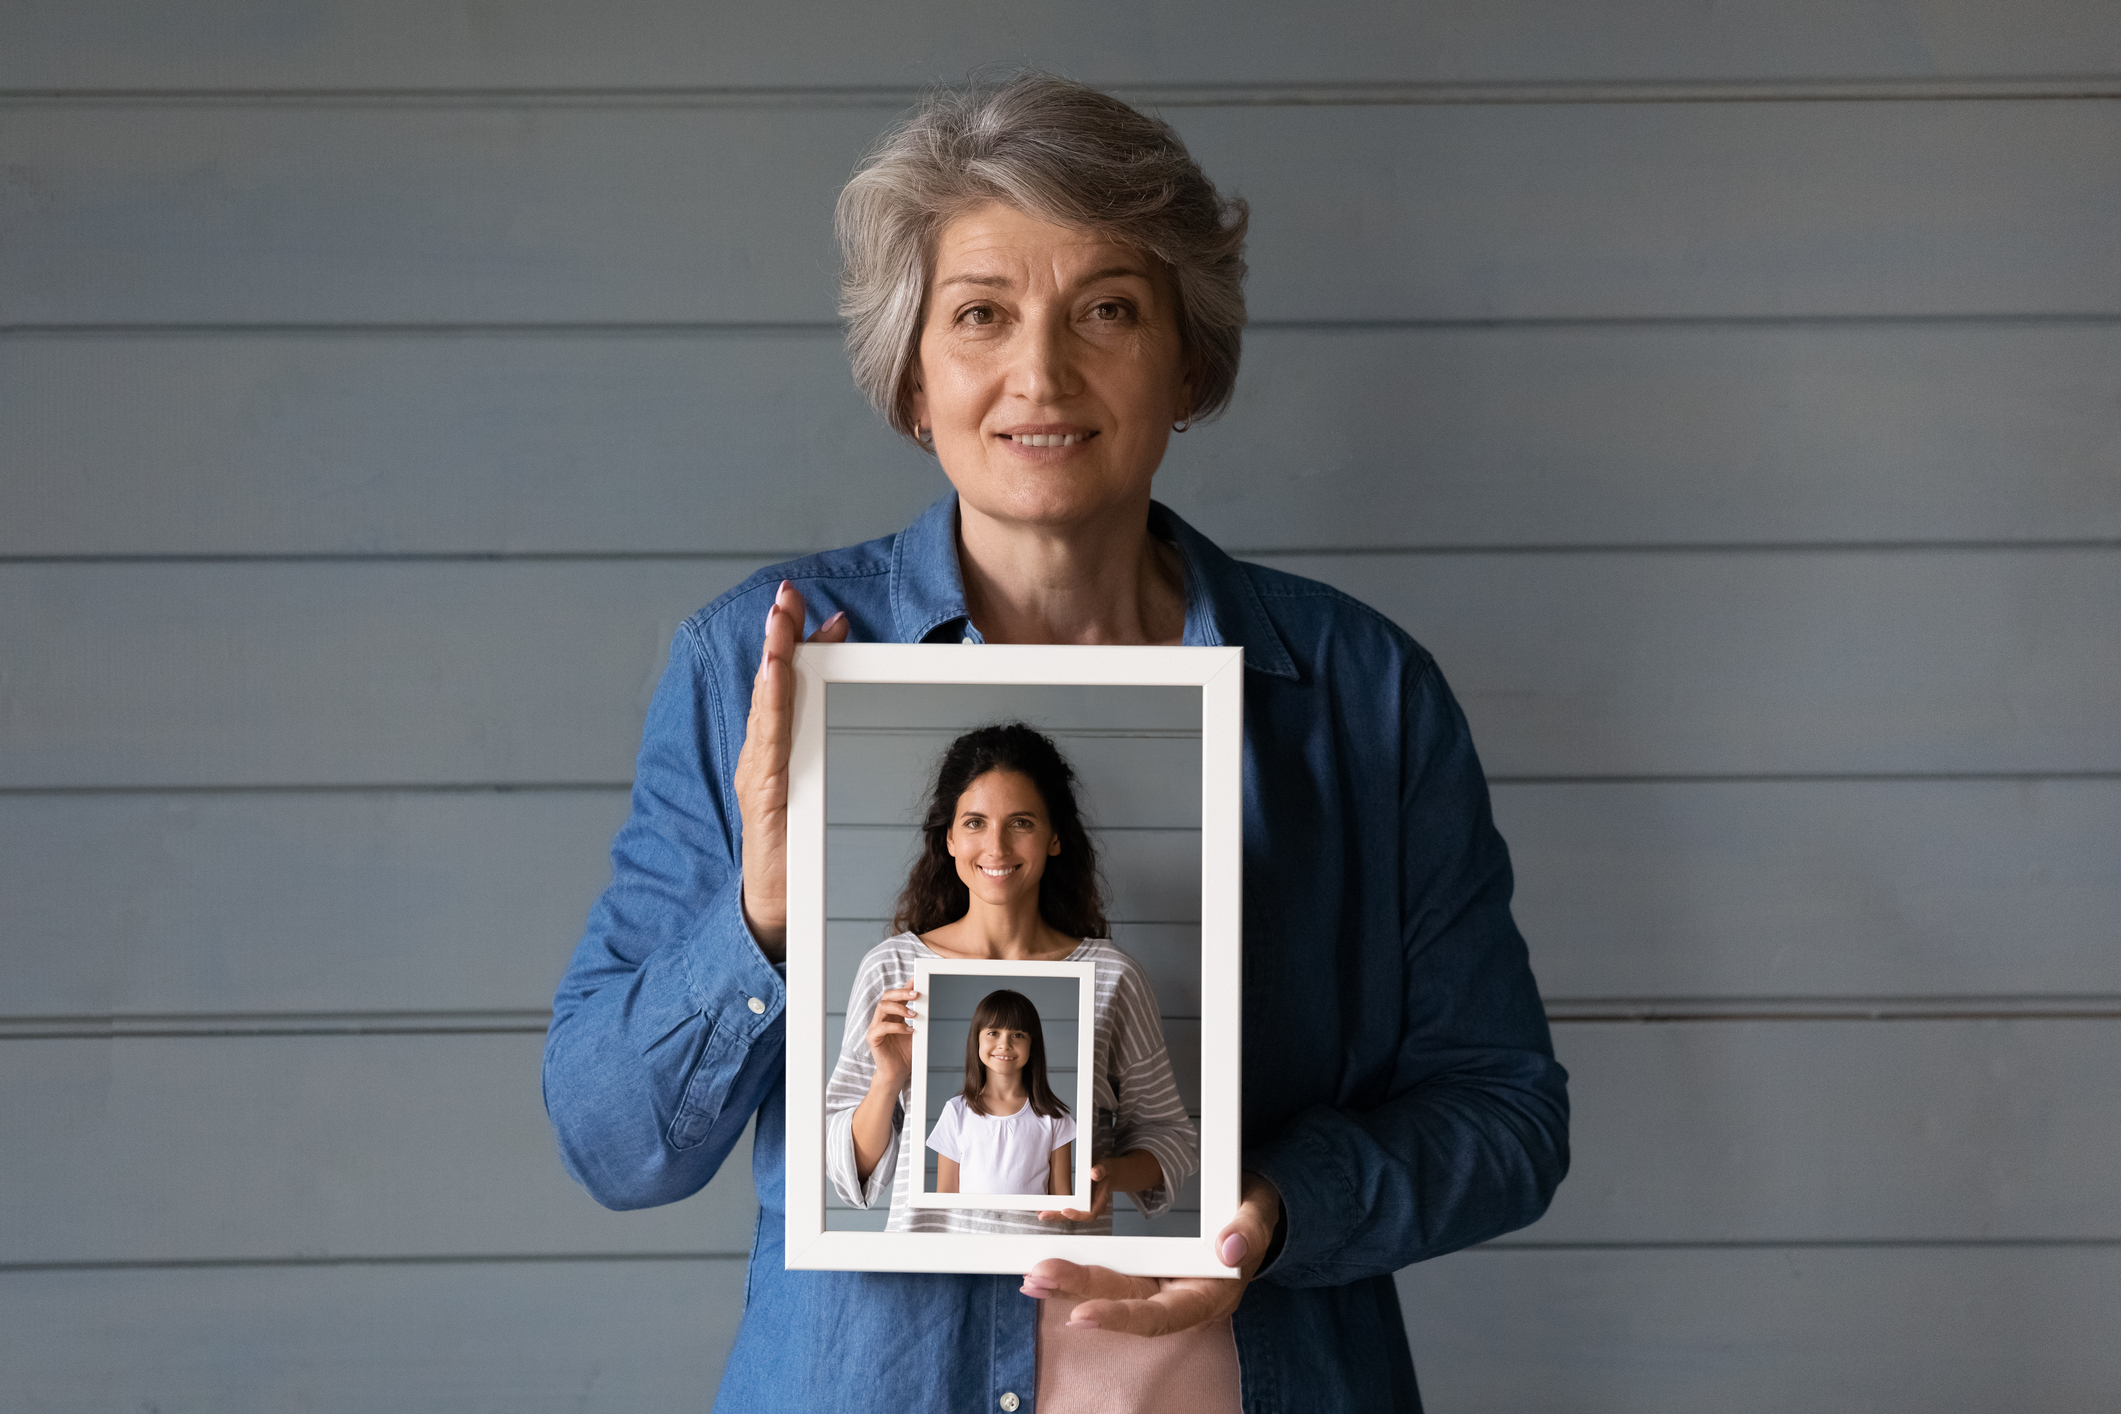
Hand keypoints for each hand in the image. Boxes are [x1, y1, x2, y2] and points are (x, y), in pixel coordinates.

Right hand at [733, 580, 847, 959]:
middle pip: (771, 684)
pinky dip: (770, 703)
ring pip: (766, 704)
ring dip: (773, 656)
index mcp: (778, 753)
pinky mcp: (762, 793)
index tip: (823, 614)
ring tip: (781, 621)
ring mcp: (759, 772)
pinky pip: (767, 740)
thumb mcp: (820, 793)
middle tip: (789, 595)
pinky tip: (775, 675)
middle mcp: (763, 756)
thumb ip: (828, 755)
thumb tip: (859, 718)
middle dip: (779, 635)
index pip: (788, 688)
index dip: (800, 647)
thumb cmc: (799, 853)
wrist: (776, 909)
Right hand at [864, 985, 919, 1091]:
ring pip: (882, 1007)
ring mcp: (875, 1028)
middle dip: (901, 993)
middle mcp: (882, 1018)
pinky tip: (909, 1030)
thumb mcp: (915, 1032)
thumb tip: (927, 1003)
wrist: (897, 1073)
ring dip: (899, 1008)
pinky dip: (897, 1027)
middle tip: (916, 994)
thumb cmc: (905, 1053)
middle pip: (886, 997)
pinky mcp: (872, 1039)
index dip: (905, 987)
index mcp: (892, 1015)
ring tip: (914, 1014)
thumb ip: (918, 1018)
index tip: (917, 979)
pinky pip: (881, 1027)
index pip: (895, 995)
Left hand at [1021, 1172, 1281, 1337]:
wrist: (1247, 1218)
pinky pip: (1110, 1275)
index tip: (1082, 1314)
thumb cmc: (1250, 1220)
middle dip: (1079, 1292)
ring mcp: (1158, 1286)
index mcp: (1207, 1297)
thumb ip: (1249, 1232)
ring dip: (1070, 1285)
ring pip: (1110, 1290)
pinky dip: (1078, 1273)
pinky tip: (1047, 1271)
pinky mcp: (1145, 1270)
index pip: (1159, 1316)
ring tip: (1033, 1278)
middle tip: (1039, 1278)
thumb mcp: (1259, 1218)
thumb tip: (1230, 1249)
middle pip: (1124, 1302)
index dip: (1121, 1318)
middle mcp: (1176, 1299)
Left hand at [1035, 1149, 1159, 1223]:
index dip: (1077, 1215)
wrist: (1107, 1173)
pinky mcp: (1077, 1204)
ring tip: (1040, 1213)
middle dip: (1059, 1217)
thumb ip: (1101, 1170)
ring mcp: (1084, 1207)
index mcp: (1100, 1201)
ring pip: (1069, 1215)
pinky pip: (1066, 1210)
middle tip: (1043, 1215)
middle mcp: (1092, 1207)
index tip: (1064, 1211)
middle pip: (1075, 1217)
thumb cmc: (1105, 1170)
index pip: (1090, 1214)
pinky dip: (1055, 1210)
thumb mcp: (1105, 1166)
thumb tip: (1094, 1174)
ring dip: (1055, 1215)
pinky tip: (1043, 1208)